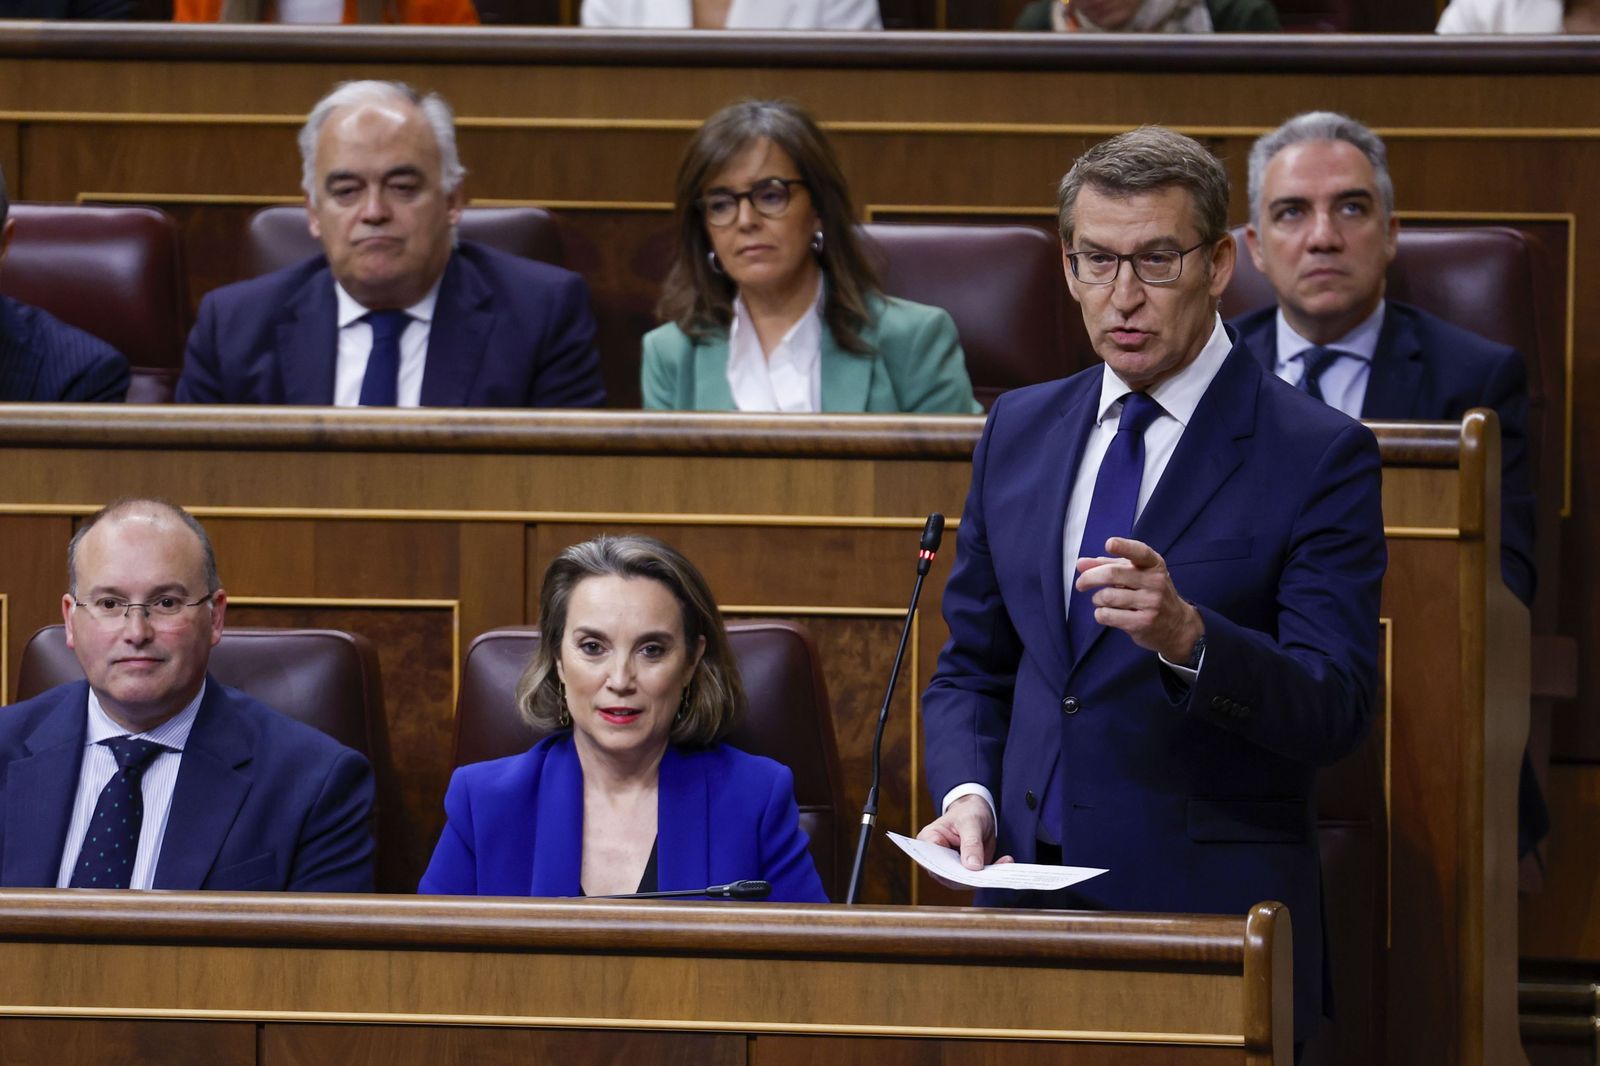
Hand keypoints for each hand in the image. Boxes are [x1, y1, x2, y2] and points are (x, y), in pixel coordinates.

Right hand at [916, 795, 1013, 886]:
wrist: (977, 812)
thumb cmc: (967, 811)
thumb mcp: (971, 822)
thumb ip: (971, 843)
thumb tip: (973, 867)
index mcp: (928, 840)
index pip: (934, 861)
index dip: (948, 870)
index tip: (968, 870)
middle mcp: (937, 858)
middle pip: (948, 876)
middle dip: (970, 876)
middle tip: (989, 872)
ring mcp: (951, 867)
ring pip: (964, 881)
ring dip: (984, 876)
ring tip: (1004, 863)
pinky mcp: (966, 871)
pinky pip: (977, 878)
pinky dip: (992, 872)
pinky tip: (1006, 861)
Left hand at [1075, 536, 1203, 663]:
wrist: (1177, 625)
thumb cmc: (1150, 593)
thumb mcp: (1136, 574)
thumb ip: (1108, 565)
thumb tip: (1081, 564)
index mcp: (1154, 565)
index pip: (1140, 552)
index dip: (1123, 547)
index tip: (1109, 544)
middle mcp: (1155, 582)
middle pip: (1113, 574)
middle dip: (1089, 578)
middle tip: (1080, 584)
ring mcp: (1151, 603)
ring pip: (1107, 596)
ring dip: (1097, 599)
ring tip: (1101, 600)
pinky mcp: (1143, 623)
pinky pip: (1108, 615)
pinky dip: (1100, 614)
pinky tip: (1107, 613)